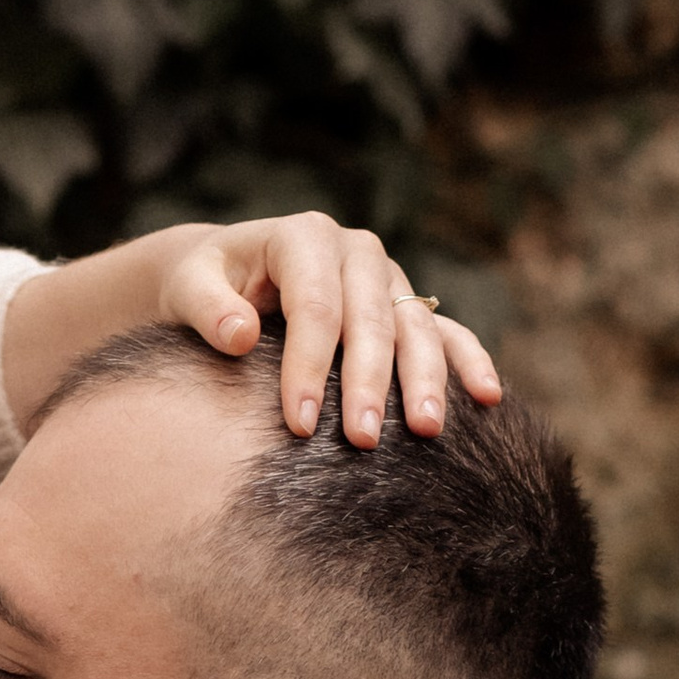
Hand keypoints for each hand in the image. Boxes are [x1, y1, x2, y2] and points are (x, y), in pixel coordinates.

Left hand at [0, 210, 502, 449]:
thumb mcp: (189, 287)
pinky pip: (445, 330)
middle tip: (361, 441)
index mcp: (303, 236)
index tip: (298, 424)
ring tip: (426, 431)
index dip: (309, 366)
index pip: (314, 307)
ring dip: (424, 379)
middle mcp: (354, 250)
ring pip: (414, 327)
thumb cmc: (204, 284)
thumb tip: (240, 335)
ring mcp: (386, 277)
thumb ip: (207, 308)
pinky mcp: (404, 303)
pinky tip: (489, 399)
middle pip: (370, 320)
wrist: (227, 273)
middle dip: (368, 382)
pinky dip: (467, 361)